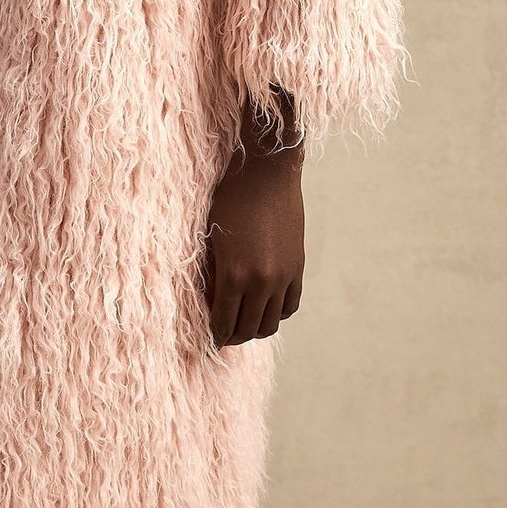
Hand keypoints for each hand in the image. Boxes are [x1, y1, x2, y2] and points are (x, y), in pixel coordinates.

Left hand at [202, 89, 304, 345]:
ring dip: (256, 329)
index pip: (223, 323)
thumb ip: (211, 272)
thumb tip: (209, 300)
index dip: (214, 334)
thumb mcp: (211, 234)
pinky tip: (265, 306)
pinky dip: (277, 312)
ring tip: (244, 323)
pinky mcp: (298, 267)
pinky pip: (290, 306)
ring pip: (272, 324)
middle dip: (233, 336)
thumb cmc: (230, 197)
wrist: (267, 171)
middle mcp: (262, 280)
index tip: (208, 334)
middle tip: (223, 333)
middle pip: (248, 330)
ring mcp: (283, 276)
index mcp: (234, 273)